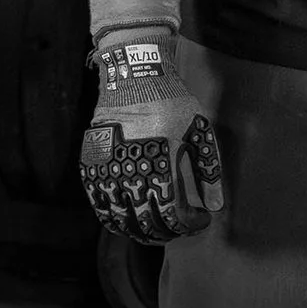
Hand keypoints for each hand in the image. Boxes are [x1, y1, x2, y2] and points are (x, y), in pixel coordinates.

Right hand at [78, 26, 224, 244]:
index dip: (187, 226)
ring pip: (119, 218)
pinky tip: (124, 218)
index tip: (199, 220)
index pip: (172, 214)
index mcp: (162, 163)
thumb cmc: (171, 101)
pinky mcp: (93, 162)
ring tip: (151, 229)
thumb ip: (208, 168)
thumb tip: (214, 206)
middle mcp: (132, 169)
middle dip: (164, 233)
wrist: (134, 74)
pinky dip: (110, 215)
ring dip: (137, 230)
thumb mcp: (199, 129)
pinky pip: (97, 201)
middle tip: (176, 229)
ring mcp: (109, 167)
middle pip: (146, 221)